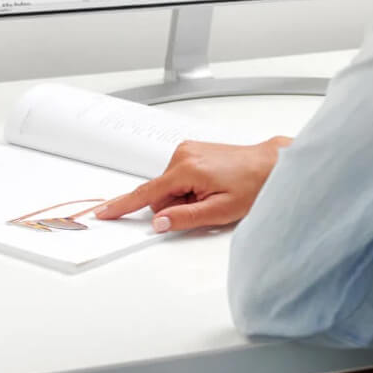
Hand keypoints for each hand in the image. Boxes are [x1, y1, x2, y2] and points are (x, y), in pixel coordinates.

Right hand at [93, 136, 291, 232]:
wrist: (269, 164)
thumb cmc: (252, 185)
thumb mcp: (220, 211)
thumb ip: (186, 218)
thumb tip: (159, 223)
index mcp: (187, 169)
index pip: (146, 193)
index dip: (122, 206)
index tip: (103, 213)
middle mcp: (182, 154)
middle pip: (159, 194)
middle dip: (175, 206)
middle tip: (205, 206)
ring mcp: (186, 150)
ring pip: (168, 186)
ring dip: (183, 196)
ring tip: (212, 194)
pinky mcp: (190, 150)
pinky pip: (177, 177)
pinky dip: (188, 186)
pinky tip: (209, 185)